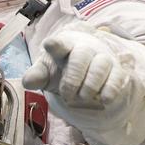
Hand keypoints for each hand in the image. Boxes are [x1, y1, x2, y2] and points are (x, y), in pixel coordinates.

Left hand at [22, 26, 139, 113]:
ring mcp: (103, 58)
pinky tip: (103, 100)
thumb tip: (27, 81)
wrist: (88, 76)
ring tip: (83, 97)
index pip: (59, 44)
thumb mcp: (48, 74)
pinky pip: (117, 78)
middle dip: (73, 78)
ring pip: (100, 66)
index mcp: (65, 46)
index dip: (55, 45)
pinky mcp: (117, 71)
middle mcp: (86, 48)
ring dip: (90, 86)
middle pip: (81, 55)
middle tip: (67, 95)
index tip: (50, 44)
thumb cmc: (64, 71)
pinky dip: (109, 90)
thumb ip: (37, 76)